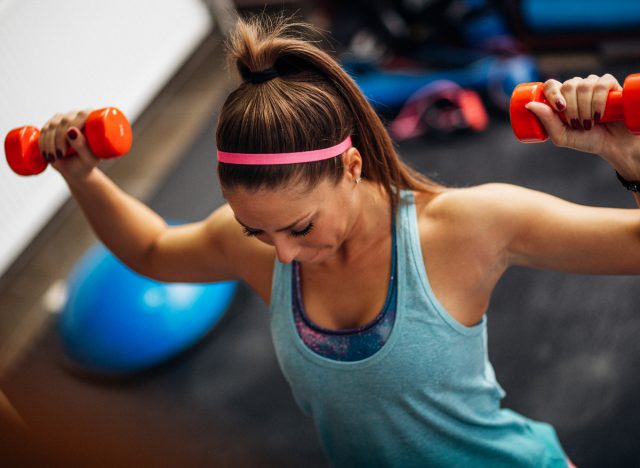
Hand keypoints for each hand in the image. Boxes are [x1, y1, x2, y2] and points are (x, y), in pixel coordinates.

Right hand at [39, 109, 99, 181]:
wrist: (77, 170)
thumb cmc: (87, 163)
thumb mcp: (88, 159)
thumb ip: (82, 146)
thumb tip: (71, 130)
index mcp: (94, 120)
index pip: (81, 115)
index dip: (70, 130)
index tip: (65, 149)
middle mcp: (79, 115)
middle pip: (64, 120)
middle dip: (59, 140)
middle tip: (60, 155)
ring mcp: (64, 119)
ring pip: (52, 125)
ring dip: (49, 143)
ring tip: (55, 157)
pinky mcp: (52, 125)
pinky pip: (44, 130)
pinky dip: (43, 143)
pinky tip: (47, 153)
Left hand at [525, 74, 639, 180]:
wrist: (612, 145)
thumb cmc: (586, 140)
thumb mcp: (561, 136)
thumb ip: (546, 121)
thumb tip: (528, 105)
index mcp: (563, 97)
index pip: (552, 84)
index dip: (553, 93)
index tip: (559, 109)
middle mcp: (577, 88)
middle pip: (569, 85)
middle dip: (571, 107)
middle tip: (576, 124)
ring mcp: (594, 85)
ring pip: (584, 85)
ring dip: (585, 107)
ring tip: (588, 124)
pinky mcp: (611, 85)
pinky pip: (602, 84)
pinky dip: (598, 100)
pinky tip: (598, 114)